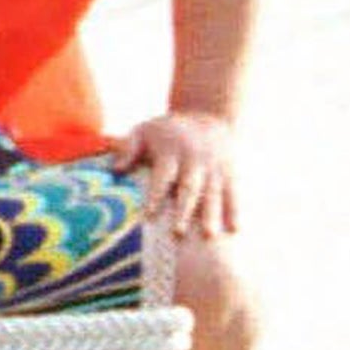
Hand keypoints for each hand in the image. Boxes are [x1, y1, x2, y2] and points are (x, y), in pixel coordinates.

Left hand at [106, 110, 238, 238]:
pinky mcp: (229, 173)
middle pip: (189, 188)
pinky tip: (235, 231)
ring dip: (211, 215)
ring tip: (208, 236)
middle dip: (184, 211)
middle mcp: (195, 161)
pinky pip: (233, 193)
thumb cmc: (167, 131)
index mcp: (172, 152)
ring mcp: (214, 168)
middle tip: (178, 234)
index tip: (148, 217)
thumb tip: (115, 171)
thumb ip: (128, 149)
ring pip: (213, 193)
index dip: (156, 196)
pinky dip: (234, 211)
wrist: (209, 114)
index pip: (163, 176)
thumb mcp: (144, 131)